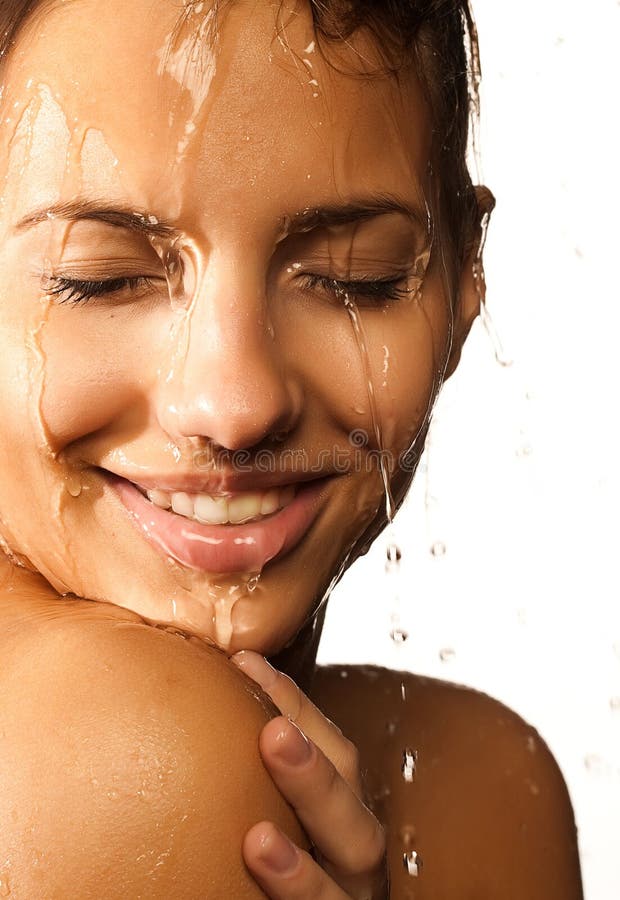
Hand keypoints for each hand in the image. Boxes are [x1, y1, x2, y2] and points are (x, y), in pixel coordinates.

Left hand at [231, 651, 387, 899]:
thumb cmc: (277, 863)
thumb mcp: (277, 808)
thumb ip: (256, 772)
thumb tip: (201, 692)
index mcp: (340, 818)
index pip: (336, 754)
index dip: (298, 706)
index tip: (248, 664)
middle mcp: (354, 863)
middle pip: (352, 817)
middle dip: (316, 773)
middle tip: (273, 732)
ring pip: (346, 881)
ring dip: (304, 866)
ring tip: (258, 842)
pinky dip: (296, 899)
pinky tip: (262, 870)